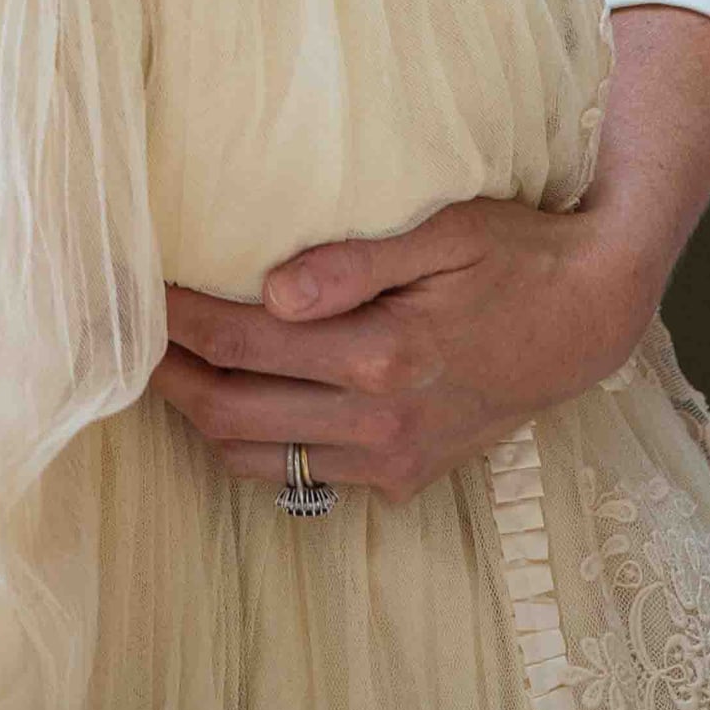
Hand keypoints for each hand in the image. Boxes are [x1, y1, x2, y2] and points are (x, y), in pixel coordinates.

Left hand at [154, 8, 709, 505]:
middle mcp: (379, 421)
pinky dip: (252, 449)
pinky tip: (230, 408)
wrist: (589, 318)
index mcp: (381, 354)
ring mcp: (391, 459)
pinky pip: (303, 477)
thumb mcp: (443, 231)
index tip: (130, 286)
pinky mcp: (404, 477)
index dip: (175, 317)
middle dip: (167, 375)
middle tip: (121, 334)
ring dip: (200, 417)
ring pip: (258, 458)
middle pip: (233, 411)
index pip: (241, 339)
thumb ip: (353, 262)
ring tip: (160, 370)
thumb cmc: (513, 255)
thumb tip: (270, 288)